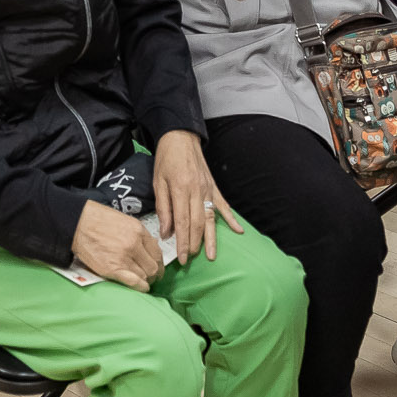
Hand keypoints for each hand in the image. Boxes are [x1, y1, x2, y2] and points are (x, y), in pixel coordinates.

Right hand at [70, 200, 162, 290]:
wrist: (77, 223)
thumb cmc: (97, 219)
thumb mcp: (124, 220)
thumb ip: (138, 234)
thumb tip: (148, 248)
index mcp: (138, 230)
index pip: (157, 252)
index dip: (159, 263)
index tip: (157, 267)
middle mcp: (134, 244)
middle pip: (153, 266)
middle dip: (154, 274)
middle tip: (151, 277)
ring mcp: (124, 257)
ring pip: (145, 276)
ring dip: (145, 280)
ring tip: (143, 282)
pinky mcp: (113, 269)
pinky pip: (134, 282)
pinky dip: (140, 287)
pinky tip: (141, 287)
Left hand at [152, 130, 242, 264]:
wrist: (180, 137)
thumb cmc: (166, 159)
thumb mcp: (158, 182)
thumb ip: (163, 207)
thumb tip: (166, 231)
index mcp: (181, 189)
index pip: (182, 222)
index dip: (182, 242)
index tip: (181, 257)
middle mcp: (197, 191)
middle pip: (197, 224)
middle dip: (194, 244)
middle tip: (189, 259)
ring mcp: (208, 189)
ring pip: (210, 218)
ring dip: (211, 238)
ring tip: (212, 256)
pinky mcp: (213, 187)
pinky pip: (223, 205)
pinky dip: (231, 219)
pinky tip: (238, 230)